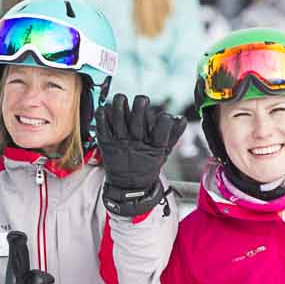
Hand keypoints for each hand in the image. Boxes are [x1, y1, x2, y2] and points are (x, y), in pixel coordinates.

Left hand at [95, 94, 186, 216]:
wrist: (128, 186)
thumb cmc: (147, 166)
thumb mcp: (163, 153)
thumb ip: (173, 135)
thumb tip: (182, 119)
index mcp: (153, 147)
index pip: (162, 132)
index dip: (165, 121)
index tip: (166, 116)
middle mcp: (136, 144)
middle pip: (138, 122)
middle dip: (140, 107)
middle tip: (142, 99)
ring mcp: (119, 144)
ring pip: (118, 121)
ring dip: (120, 106)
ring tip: (121, 98)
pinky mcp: (106, 144)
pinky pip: (102, 127)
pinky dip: (102, 116)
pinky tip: (105, 108)